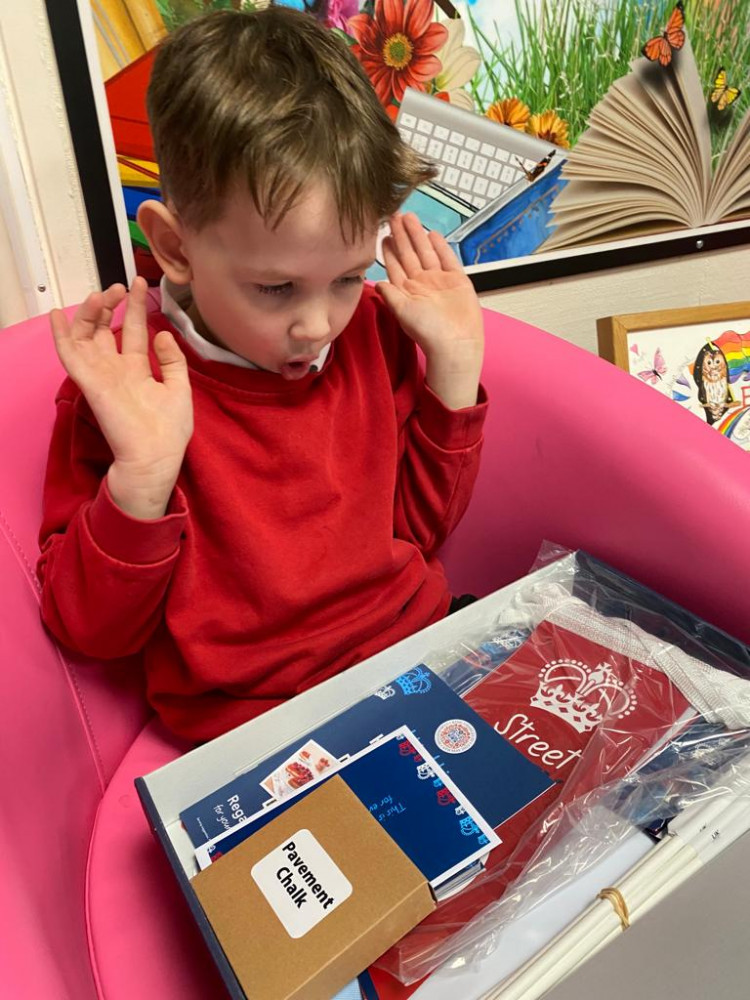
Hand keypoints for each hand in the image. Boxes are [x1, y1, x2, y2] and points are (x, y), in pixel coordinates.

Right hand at [50, 277, 193, 518]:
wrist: (155, 457)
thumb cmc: (169, 431)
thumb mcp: (179, 389)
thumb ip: (171, 361)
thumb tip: (163, 334)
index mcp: (137, 370)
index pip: (132, 331)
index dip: (134, 307)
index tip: (139, 283)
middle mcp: (116, 370)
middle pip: (105, 329)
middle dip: (110, 305)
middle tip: (119, 287)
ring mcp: (101, 375)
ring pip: (86, 336)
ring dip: (89, 313)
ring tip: (99, 294)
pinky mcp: (90, 383)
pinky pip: (70, 355)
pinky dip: (62, 335)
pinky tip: (58, 314)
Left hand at [378, 212, 483, 409]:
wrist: (456, 343)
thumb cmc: (428, 333)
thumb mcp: (401, 312)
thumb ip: (390, 295)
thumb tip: (377, 282)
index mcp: (407, 291)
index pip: (395, 265)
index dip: (388, 249)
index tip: (381, 232)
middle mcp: (422, 284)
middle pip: (410, 253)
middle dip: (401, 235)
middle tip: (394, 215)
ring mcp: (440, 281)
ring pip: (426, 252)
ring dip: (418, 235)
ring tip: (409, 217)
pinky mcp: (457, 280)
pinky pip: (447, 258)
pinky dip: (440, 246)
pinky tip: (432, 234)